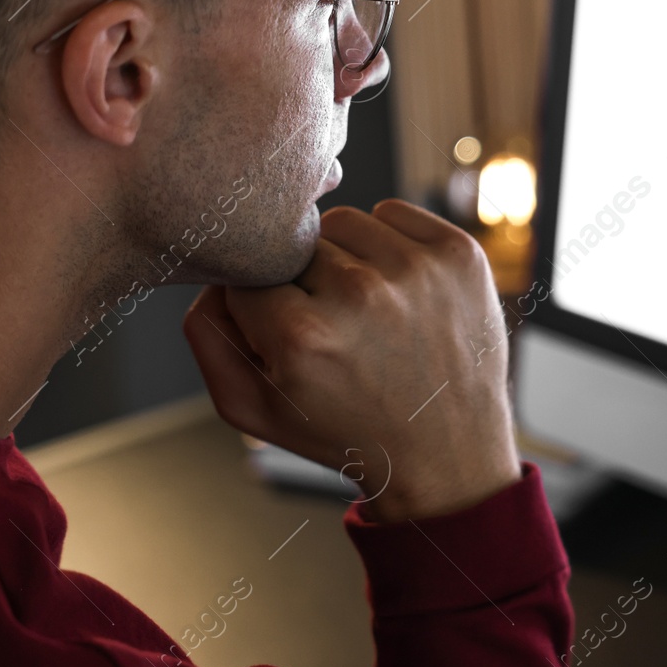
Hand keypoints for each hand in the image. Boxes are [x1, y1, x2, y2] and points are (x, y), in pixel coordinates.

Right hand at [183, 199, 521, 522]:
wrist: (447, 453)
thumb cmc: (346, 429)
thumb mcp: (252, 408)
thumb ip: (207, 334)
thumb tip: (218, 270)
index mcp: (303, 336)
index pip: (247, 276)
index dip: (260, 306)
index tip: (289, 338)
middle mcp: (362, 295)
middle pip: (296, 245)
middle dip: (304, 282)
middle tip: (334, 330)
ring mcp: (418, 270)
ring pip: (343, 222)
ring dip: (344, 257)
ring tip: (366, 310)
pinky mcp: (458, 253)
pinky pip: (393, 213)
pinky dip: (388, 243)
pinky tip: (399, 292)